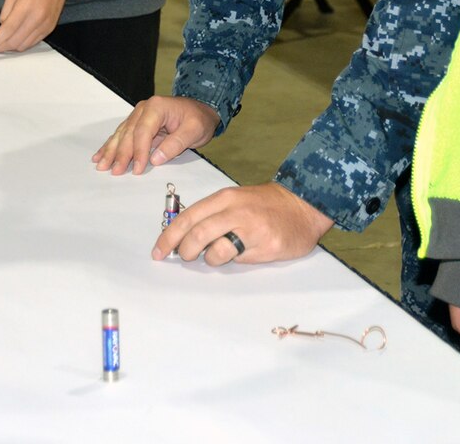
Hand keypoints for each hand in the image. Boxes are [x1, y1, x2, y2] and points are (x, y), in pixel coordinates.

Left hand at [0, 0, 73, 53]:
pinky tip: (15, 37)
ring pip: (24, 45)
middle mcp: (37, 18)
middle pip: (15, 41)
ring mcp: (45, 25)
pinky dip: (22, 43)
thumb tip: (2, 27)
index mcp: (26, 6)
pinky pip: (33, 42)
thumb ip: (6, 10)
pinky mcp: (50, 28)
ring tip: (2, 41)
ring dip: (10, 47)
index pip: (8, 30)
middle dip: (0, 47)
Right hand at [92, 96, 220, 174]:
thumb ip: (175, 144)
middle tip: (114, 172)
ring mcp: (139, 114)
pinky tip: (100, 155)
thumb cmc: (199, 119)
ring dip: (111, 151)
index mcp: (157, 107)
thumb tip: (155, 159)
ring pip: (122, 134)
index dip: (138, 152)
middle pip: (128, 133)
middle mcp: (144, 108)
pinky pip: (122, 134)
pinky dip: (111, 146)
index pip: (143, 131)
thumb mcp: (194, 131)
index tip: (136, 169)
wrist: (201, 109)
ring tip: (101, 165)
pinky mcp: (138, 122)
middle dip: (120, 154)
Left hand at [153, 183, 334, 263]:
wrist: (302, 205)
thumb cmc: (264, 205)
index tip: (158, 251)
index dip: (168, 237)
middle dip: (184, 250)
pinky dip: (233, 261)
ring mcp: (252, 229)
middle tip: (184, 257)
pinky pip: (239, 260)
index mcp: (224, 198)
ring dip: (209, 259)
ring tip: (216, 255)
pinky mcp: (267, 246)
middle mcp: (236, 211)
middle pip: (197, 235)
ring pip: (216, 251)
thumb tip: (182, 237)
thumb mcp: (235, 200)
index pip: (187, 218)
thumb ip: (211, 215)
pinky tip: (241, 254)